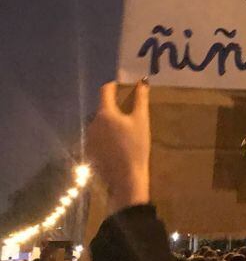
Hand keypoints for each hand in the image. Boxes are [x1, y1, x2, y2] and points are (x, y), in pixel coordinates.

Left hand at [86, 80, 150, 211]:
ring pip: (99, 122)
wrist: (126, 179)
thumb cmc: (136, 146)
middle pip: (103, 108)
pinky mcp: (89, 151)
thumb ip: (140, 98)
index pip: (105, 90)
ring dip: (109, 121)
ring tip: (124, 130)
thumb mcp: (141, 120)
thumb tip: (142, 82)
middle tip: (129, 112)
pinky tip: (117, 144)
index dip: (114, 85)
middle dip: (114, 106)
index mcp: (105, 113)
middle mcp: (93, 123)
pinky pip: (97, 136)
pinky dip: (105, 135)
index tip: (122, 86)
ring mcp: (89, 138)